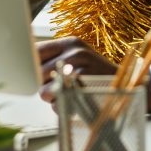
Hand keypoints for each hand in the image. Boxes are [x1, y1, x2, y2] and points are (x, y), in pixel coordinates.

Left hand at [35, 39, 150, 113]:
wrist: (125, 86)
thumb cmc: (96, 74)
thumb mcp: (78, 57)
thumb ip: (54, 57)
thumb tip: (26, 63)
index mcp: (71, 42)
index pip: (36, 50)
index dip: (29, 63)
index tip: (28, 71)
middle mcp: (75, 53)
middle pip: (37, 73)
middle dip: (42, 84)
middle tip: (58, 85)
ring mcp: (79, 71)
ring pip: (43, 91)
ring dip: (52, 97)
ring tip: (68, 92)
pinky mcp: (82, 91)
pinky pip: (57, 104)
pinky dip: (62, 107)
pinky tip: (75, 100)